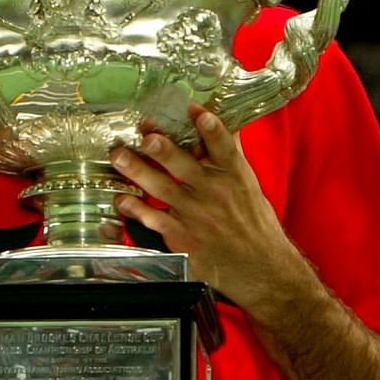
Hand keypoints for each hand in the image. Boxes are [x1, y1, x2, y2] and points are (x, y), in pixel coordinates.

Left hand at [109, 105, 308, 312]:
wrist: (260, 268)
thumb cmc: (253, 223)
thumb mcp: (248, 185)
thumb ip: (230, 154)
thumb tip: (222, 121)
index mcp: (234, 175)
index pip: (223, 147)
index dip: (210, 128)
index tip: (196, 111)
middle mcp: (214, 193)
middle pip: (185, 166)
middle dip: (164, 150)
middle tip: (146, 136)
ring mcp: (195, 215)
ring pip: (162, 188)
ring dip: (138, 171)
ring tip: (119, 157)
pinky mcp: (181, 237)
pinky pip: (153, 219)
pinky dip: (135, 209)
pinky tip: (120, 199)